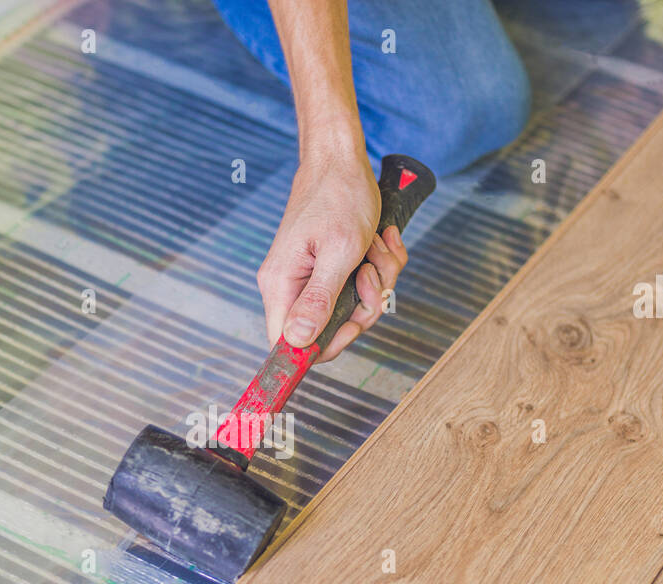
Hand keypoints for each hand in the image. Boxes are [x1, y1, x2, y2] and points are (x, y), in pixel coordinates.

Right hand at [257, 151, 409, 361]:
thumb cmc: (339, 196)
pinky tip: (380, 243)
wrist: (342, 159)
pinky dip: (379, 267)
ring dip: (377, 281)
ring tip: (377, 248)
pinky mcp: (329, 268)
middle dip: (364, 306)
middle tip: (373, 274)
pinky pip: (359, 288)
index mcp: (281, 285)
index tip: (353, 326)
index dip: (324, 346)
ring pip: (351, 308)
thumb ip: (319, 300)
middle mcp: (291, 285)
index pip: (288, 344)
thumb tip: (297, 342)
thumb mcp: (338, 251)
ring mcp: (311, 277)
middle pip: (328, 330)